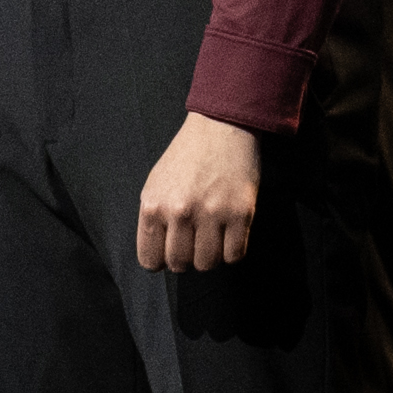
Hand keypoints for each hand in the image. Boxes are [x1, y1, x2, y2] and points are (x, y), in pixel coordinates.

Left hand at [135, 110, 262, 274]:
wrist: (220, 127)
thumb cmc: (187, 155)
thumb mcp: (155, 184)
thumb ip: (153, 220)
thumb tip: (158, 254)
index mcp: (153, 206)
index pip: (151, 260)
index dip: (162, 260)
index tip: (171, 251)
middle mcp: (180, 212)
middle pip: (180, 265)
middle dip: (187, 259)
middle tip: (194, 242)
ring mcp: (212, 213)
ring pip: (208, 264)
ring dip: (210, 256)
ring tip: (213, 237)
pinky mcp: (241, 213)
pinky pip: (234, 255)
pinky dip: (232, 251)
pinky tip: (229, 235)